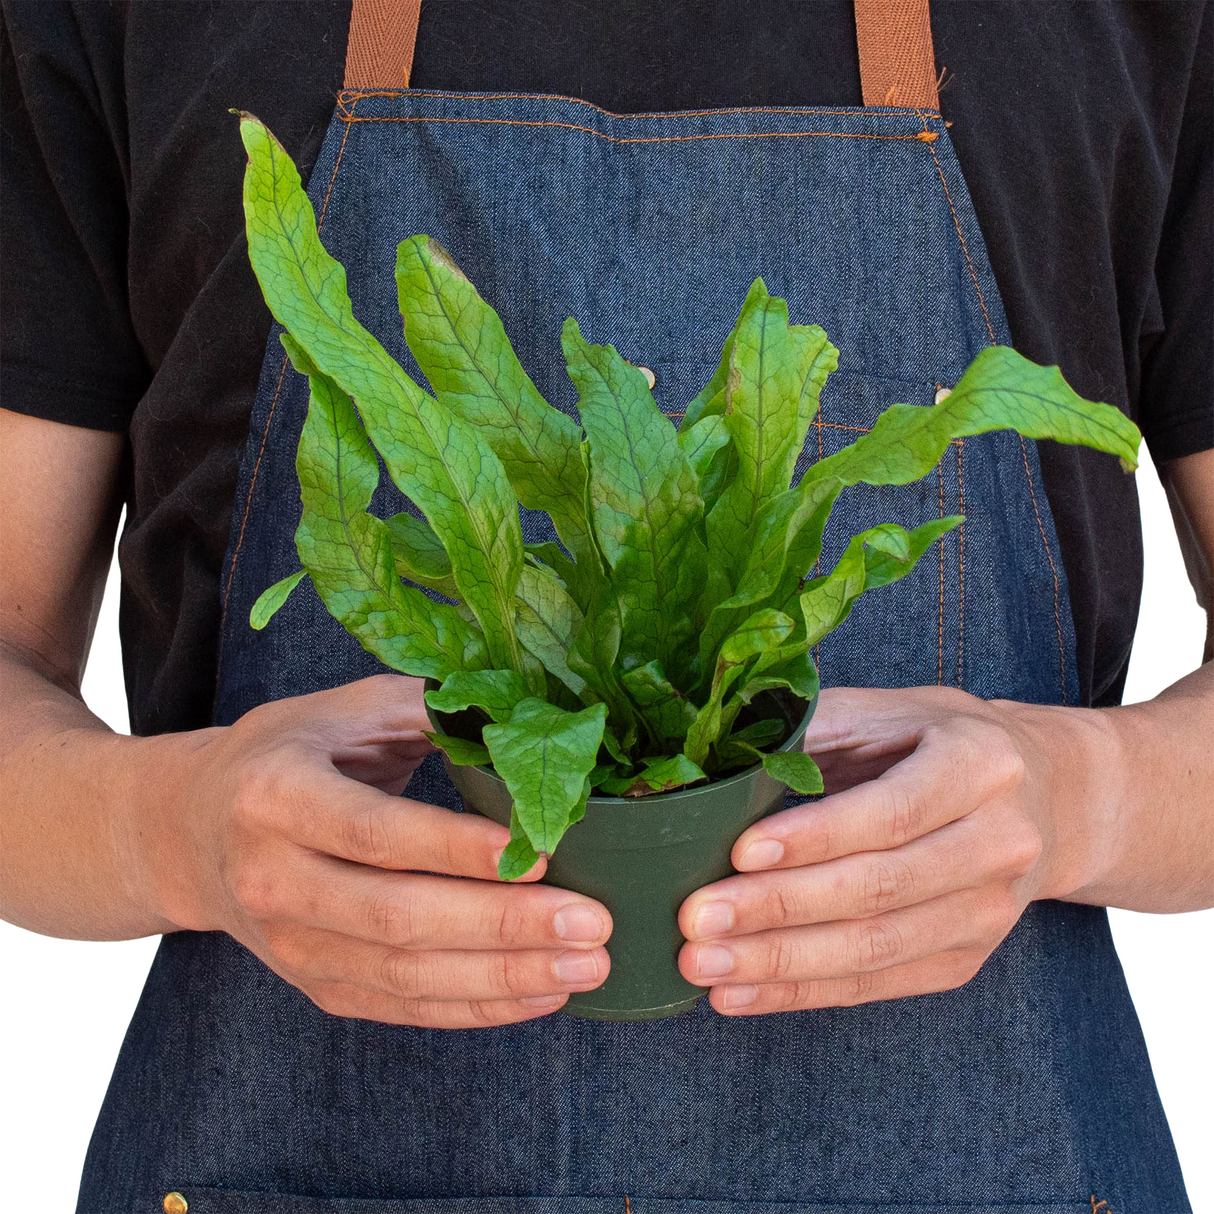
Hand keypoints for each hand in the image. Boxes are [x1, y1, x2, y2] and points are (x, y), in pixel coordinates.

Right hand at [132, 674, 611, 1027]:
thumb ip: (431, 708)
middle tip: (591, 922)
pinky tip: (541, 992)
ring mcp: (289, 943)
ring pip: (405, 976)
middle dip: (503, 926)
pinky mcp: (314, 984)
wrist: (193, 830)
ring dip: (504, 977)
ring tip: (586, 966)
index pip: (376, 832)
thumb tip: (535, 719)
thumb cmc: (289, 752)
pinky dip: (476, 1007)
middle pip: (397, 917)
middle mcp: (272, 877)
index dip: (457, 850)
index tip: (539, 854)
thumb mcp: (347, 709)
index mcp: (276, 795)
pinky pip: (402, 1008)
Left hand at [678, 686, 1107, 1014]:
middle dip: (779, 909)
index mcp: (980, 764)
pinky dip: (801, 992)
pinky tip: (739, 992)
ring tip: (702, 965)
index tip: (740, 851)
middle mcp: (1001, 841)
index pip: (893, 811)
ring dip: (780, 963)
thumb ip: (812, 729)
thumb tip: (714, 760)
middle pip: (881, 887)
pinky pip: (877, 984)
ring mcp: (990, 910)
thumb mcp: (885, 711)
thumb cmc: (934, 741)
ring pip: (877, 948)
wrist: (1041, 795)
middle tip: (695, 920)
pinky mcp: (967, 959)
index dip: (816, 836)